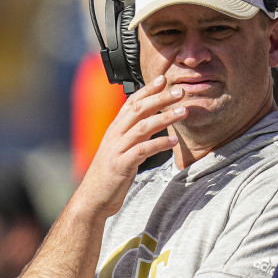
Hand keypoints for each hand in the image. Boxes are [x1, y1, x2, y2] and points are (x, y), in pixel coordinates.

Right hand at [74, 74, 186, 217]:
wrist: (93, 198)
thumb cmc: (110, 175)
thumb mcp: (122, 150)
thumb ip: (136, 135)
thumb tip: (153, 122)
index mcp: (115, 129)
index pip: (131, 102)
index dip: (147, 89)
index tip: (163, 79)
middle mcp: (115, 135)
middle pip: (139, 110)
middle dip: (160, 98)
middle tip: (180, 91)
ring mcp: (117, 149)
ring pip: (143, 126)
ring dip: (165, 118)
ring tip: (183, 112)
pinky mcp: (121, 165)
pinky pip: (142, 150)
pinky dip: (159, 144)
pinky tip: (174, 142)